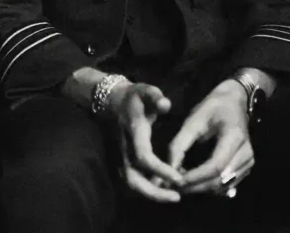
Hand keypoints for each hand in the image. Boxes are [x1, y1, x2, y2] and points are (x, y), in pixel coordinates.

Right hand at [109, 81, 183, 202]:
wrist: (111, 100)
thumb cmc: (133, 97)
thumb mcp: (144, 91)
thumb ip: (155, 96)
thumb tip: (165, 105)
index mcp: (133, 133)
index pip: (144, 157)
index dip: (160, 170)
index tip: (179, 178)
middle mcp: (125, 148)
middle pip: (133, 179)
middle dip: (154, 193)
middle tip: (176, 197)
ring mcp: (121, 156)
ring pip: (131, 183)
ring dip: (151, 194)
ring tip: (172, 197)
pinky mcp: (121, 160)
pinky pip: (132, 181)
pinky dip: (147, 189)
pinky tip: (164, 189)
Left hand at [168, 80, 253, 194]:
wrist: (235, 102)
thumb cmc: (213, 107)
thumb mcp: (194, 119)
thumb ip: (181, 142)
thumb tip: (169, 166)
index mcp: (234, 137)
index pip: (215, 165)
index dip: (195, 176)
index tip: (175, 180)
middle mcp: (246, 154)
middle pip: (220, 179)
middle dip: (195, 186)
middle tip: (172, 186)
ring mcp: (248, 162)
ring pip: (224, 185)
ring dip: (201, 189)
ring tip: (180, 185)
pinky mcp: (246, 168)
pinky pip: (227, 184)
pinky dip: (209, 187)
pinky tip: (193, 183)